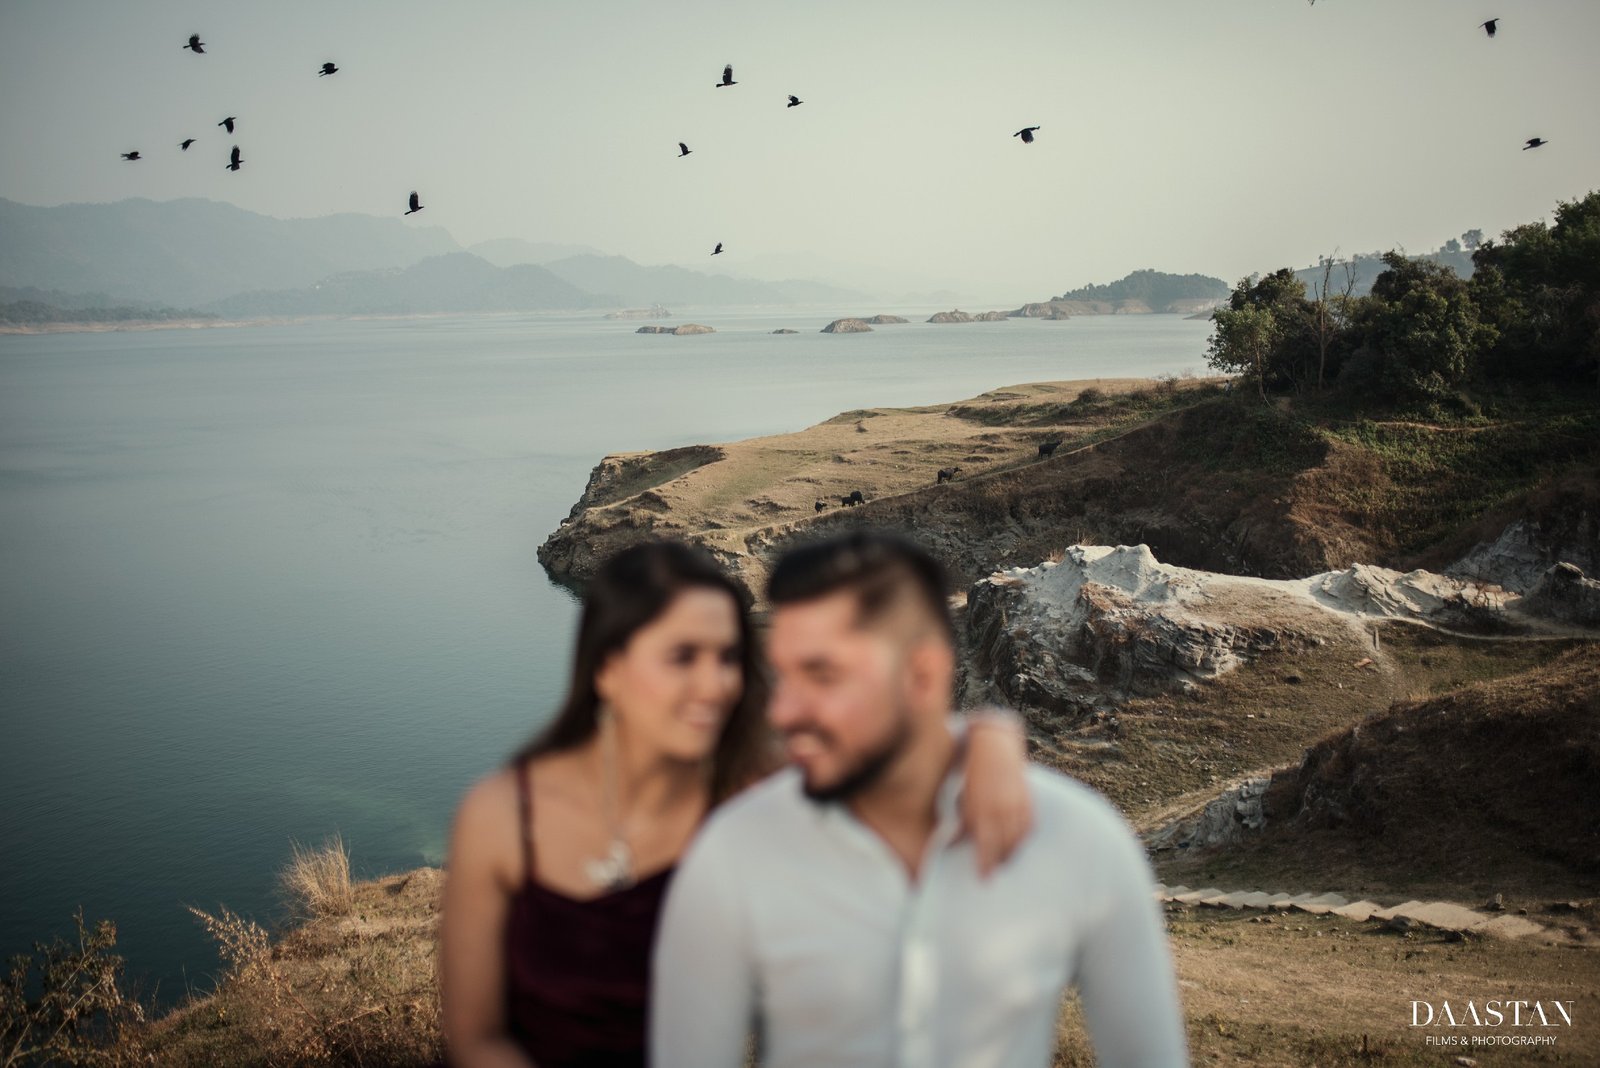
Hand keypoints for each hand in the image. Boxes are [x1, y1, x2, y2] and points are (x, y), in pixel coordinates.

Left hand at [955, 706, 1032, 878]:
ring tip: (1004, 861)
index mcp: (983, 810)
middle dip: (998, 861)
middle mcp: (1002, 810)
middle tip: (992, 872)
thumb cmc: (973, 771)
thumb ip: (963, 821)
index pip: (987, 847)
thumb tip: (955, 842)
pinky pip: (1029, 825)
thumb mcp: (962, 796)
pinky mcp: (1028, 799)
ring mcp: (1017, 805)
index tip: (983, 878)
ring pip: (1018, 839)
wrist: (995, 744)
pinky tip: (1017, 842)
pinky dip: (1023, 837)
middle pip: (1004, 847)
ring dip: (1011, 852)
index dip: (986, 865)